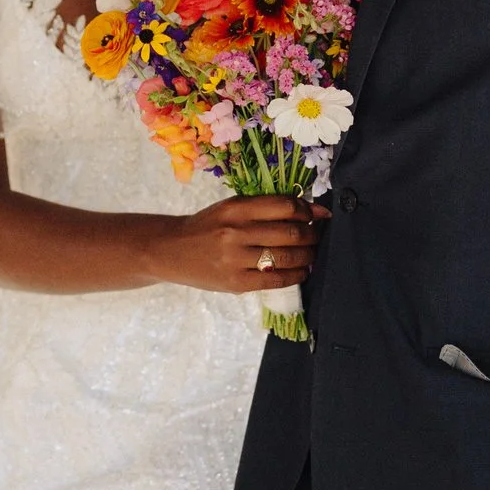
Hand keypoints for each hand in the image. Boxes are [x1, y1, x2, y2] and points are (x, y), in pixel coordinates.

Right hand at [147, 196, 324, 292]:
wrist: (172, 250)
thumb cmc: (206, 226)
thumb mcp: (231, 207)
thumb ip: (265, 207)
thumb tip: (309, 210)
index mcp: (237, 208)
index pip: (285, 207)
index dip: (309, 211)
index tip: (318, 215)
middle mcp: (236, 232)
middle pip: (291, 233)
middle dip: (313, 235)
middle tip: (318, 236)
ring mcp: (236, 259)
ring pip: (287, 257)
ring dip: (308, 256)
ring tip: (312, 253)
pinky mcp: (236, 282)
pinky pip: (276, 280)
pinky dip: (296, 275)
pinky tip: (302, 271)